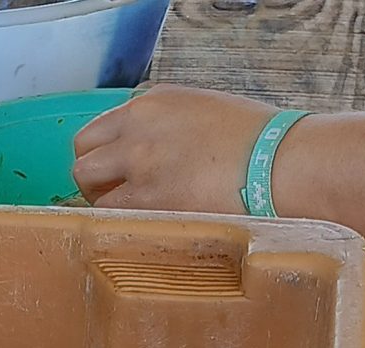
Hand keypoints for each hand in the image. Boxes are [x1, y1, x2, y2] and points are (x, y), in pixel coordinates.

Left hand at [71, 86, 278, 213]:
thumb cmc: (261, 142)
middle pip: (83, 155)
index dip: (105, 155)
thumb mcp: (205, 112)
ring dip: (104, 203)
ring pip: (89, 187)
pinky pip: (110, 216)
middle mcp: (137, 128)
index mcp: (153, 103)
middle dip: (95, 178)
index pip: (101, 128)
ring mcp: (138, 164)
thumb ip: (168, 126)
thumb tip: (153, 150)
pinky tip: (141, 229)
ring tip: (133, 217)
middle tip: (117, 197)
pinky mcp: (147, 200)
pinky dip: (118, 224)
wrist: (281, 164)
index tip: (117, 172)